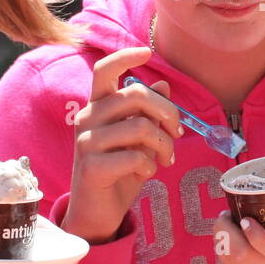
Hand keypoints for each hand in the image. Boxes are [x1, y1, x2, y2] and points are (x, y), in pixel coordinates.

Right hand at [64, 46, 182, 243]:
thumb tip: (163, 84)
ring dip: (164, 144)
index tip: (147, 52)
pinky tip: (147, 172)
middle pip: (136, 94)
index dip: (125, 56)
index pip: (104, 70)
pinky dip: (150, 165)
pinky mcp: (91, 167)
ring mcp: (86, 142)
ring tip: (166, 158)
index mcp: (97, 107)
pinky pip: (135, 157)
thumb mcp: (138, 140)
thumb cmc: (119, 171)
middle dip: (168, 112)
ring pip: (141, 126)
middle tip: (178, 134)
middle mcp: (87, 118)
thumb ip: (147, 113)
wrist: (97, 212)